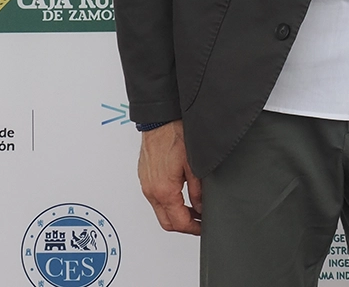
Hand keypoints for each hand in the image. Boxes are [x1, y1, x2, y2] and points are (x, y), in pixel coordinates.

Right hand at [138, 120, 202, 234]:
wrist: (159, 120)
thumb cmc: (175, 135)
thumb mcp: (194, 165)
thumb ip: (198, 191)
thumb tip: (201, 207)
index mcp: (164, 190)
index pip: (178, 222)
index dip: (194, 229)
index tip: (203, 227)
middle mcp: (151, 191)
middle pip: (166, 222)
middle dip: (184, 225)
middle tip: (200, 221)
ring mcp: (146, 185)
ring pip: (160, 211)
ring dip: (176, 214)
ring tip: (194, 208)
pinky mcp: (145, 178)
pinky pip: (155, 199)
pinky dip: (168, 203)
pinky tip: (180, 195)